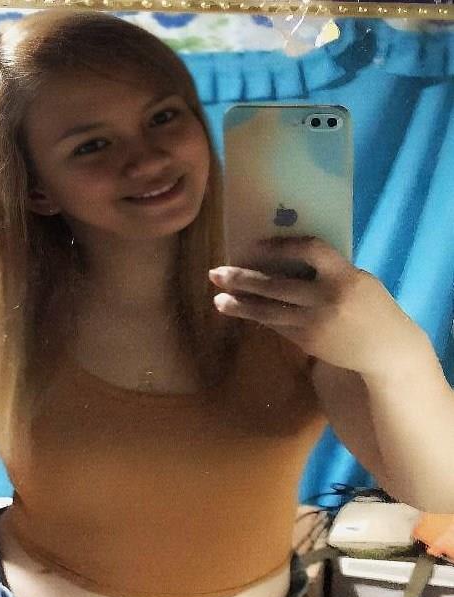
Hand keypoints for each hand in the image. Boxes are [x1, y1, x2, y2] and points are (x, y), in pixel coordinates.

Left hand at [209, 236, 420, 376]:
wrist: (384, 348)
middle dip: (243, 279)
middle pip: (275, 284)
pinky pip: (276, 326)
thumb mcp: (357, 280)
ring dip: (240, 305)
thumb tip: (286, 257)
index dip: (280, 246)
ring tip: (217, 300)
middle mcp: (326, 298)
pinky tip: (240, 311)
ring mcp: (314, 323)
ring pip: (269, 311)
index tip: (254, 244)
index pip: (308, 250)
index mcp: (344, 275)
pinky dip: (258, 317)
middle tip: (216, 273)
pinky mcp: (307, 342)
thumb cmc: (370, 306)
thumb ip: (327, 270)